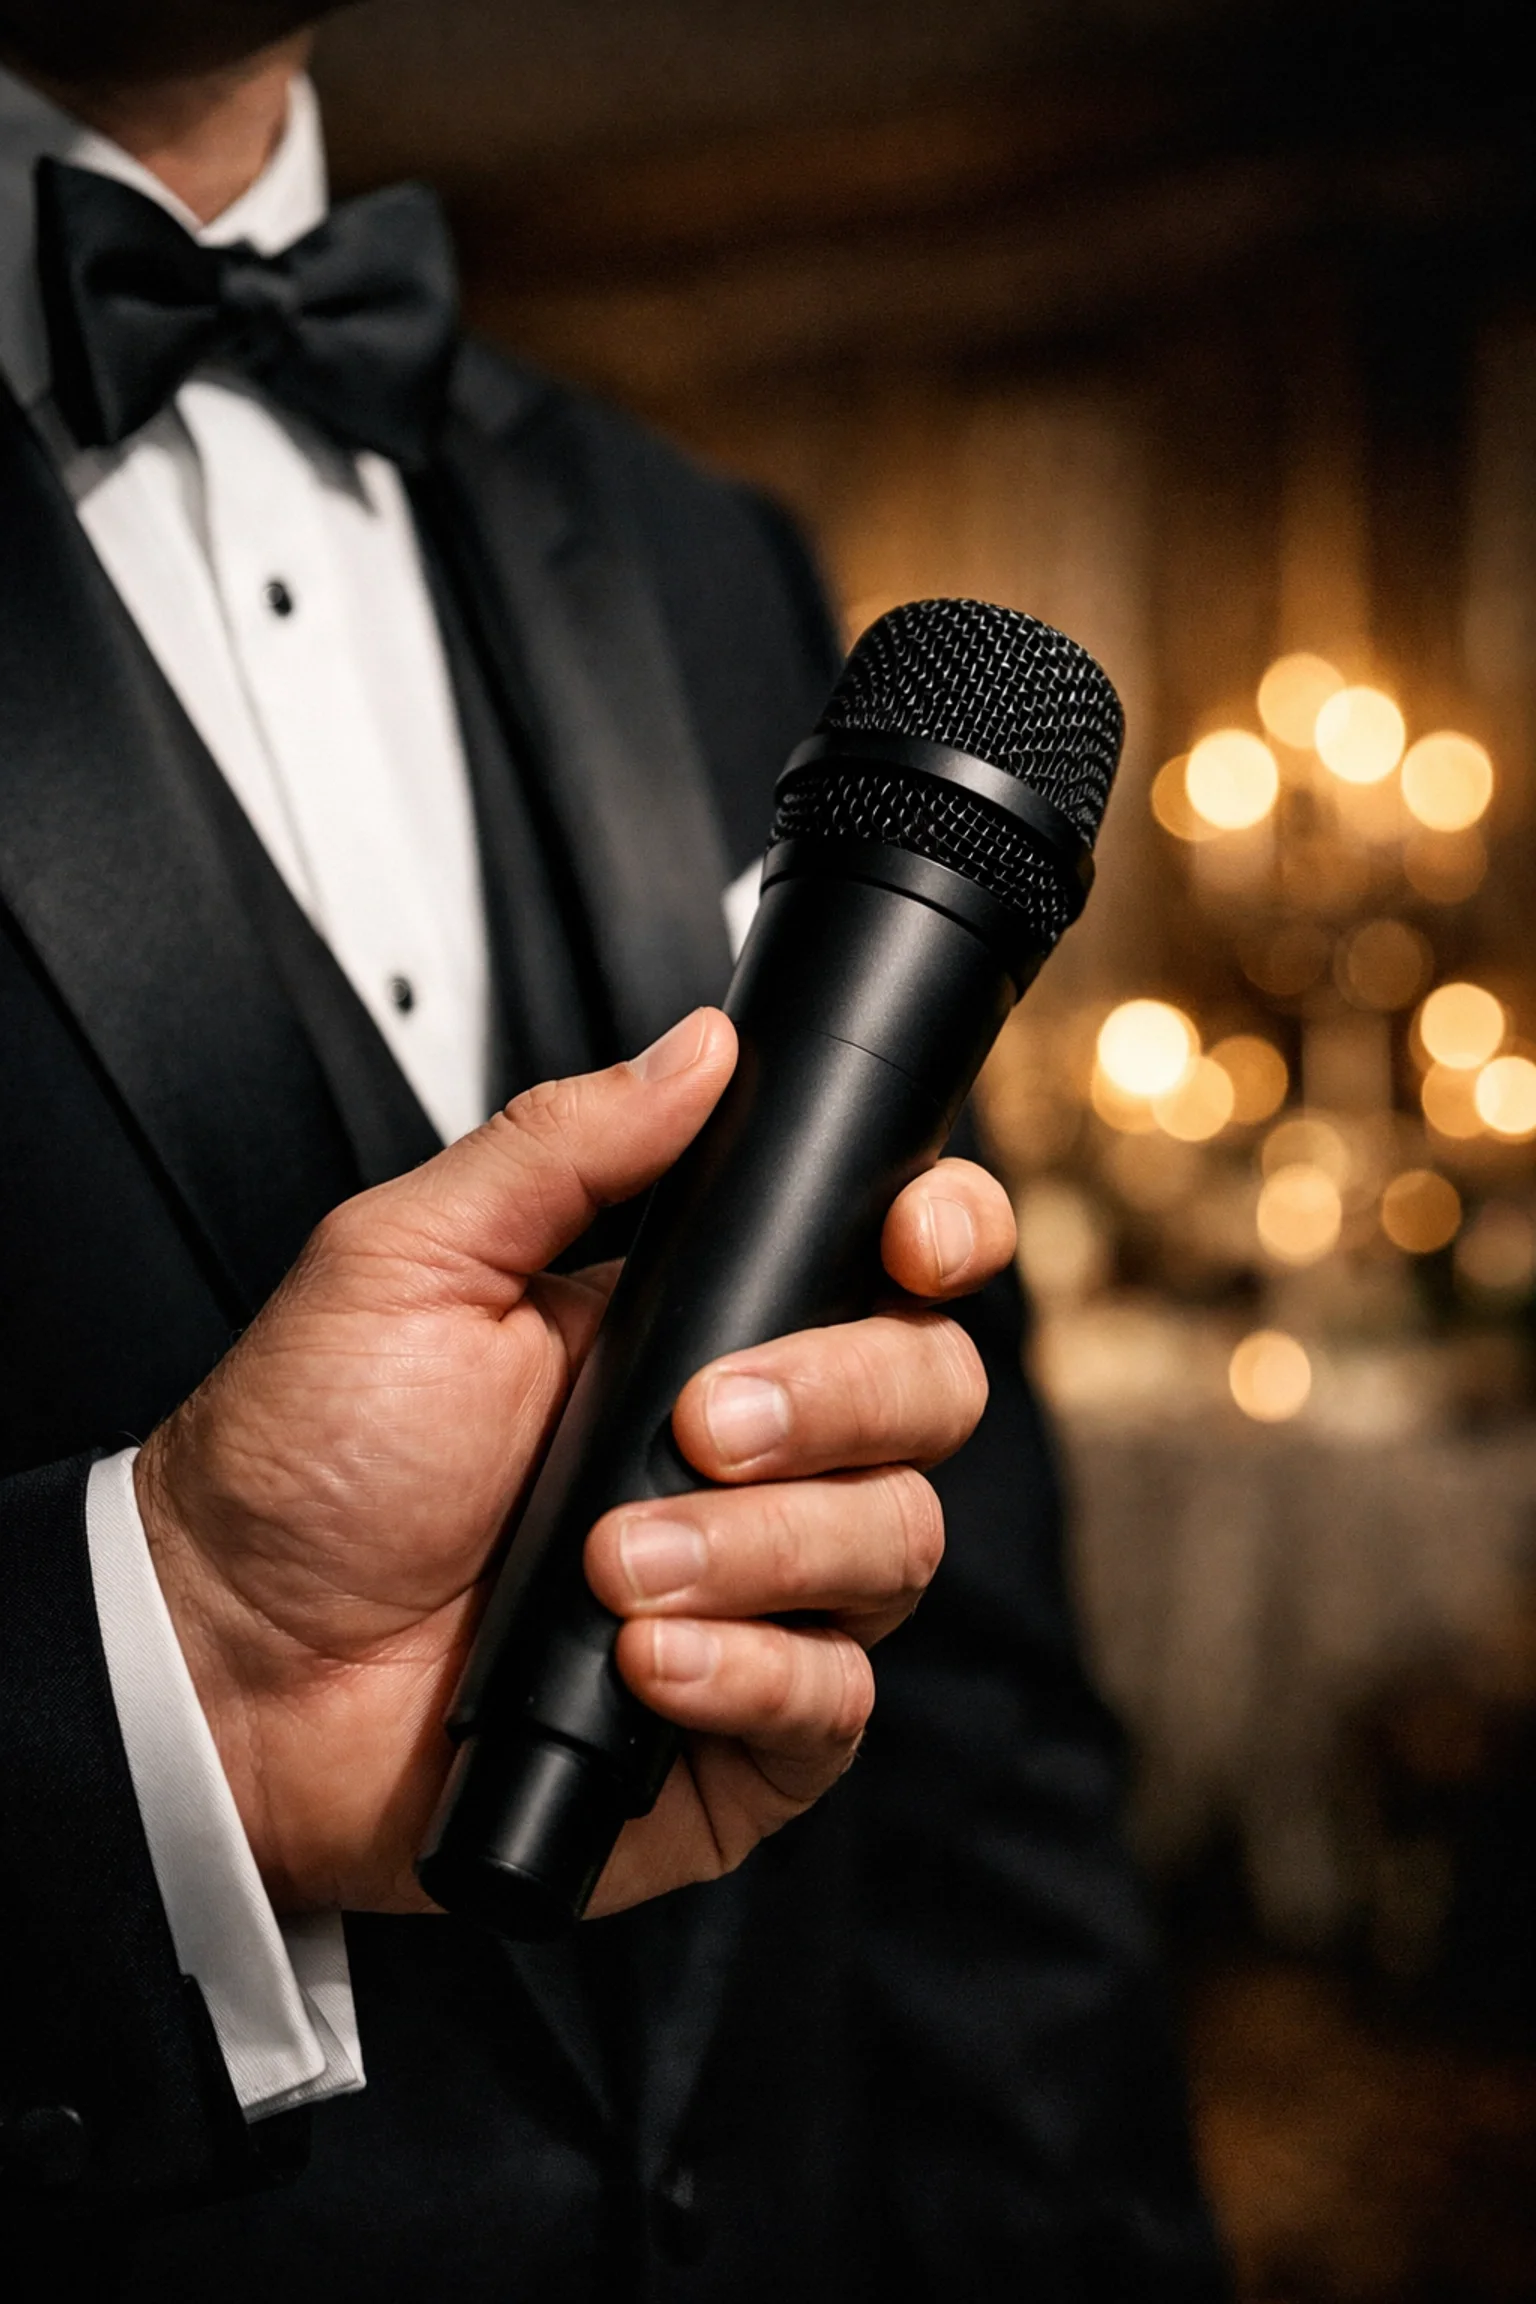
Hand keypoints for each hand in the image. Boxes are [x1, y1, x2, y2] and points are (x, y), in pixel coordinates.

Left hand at [136, 1009, 1014, 1915]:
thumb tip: (700, 1046)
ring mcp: (757, 1590)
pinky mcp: (739, 1728)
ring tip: (614, 1563)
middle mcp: (751, 1456)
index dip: (940, 1240)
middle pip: (927, 1397)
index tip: (910, 1243)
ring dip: (766, 1551)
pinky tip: (646, 1661)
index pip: (890, 1269)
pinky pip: (833, 1700)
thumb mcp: (410, 1261)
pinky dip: (754, 1676)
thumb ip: (560, 1145)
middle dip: (838, 1401)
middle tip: (696, 1425)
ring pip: (897, 1547)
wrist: (227, 1661)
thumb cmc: (305, 1461)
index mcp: (695, 1329)